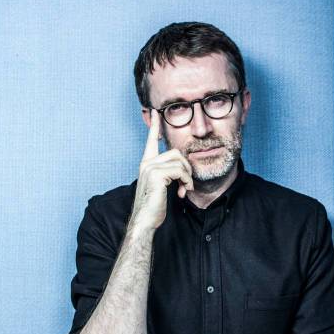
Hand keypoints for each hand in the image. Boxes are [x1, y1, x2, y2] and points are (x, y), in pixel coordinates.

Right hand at [132, 109, 193, 228]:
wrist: (145, 220)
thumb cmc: (154, 207)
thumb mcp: (162, 187)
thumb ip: (169, 174)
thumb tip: (183, 168)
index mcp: (146, 164)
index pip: (151, 141)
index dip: (154, 126)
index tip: (156, 112)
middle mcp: (147, 163)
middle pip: (176, 153)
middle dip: (187, 168)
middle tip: (187, 185)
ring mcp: (150, 168)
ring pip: (180, 161)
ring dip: (188, 177)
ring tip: (185, 190)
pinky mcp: (156, 175)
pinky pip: (180, 171)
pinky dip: (186, 182)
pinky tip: (182, 193)